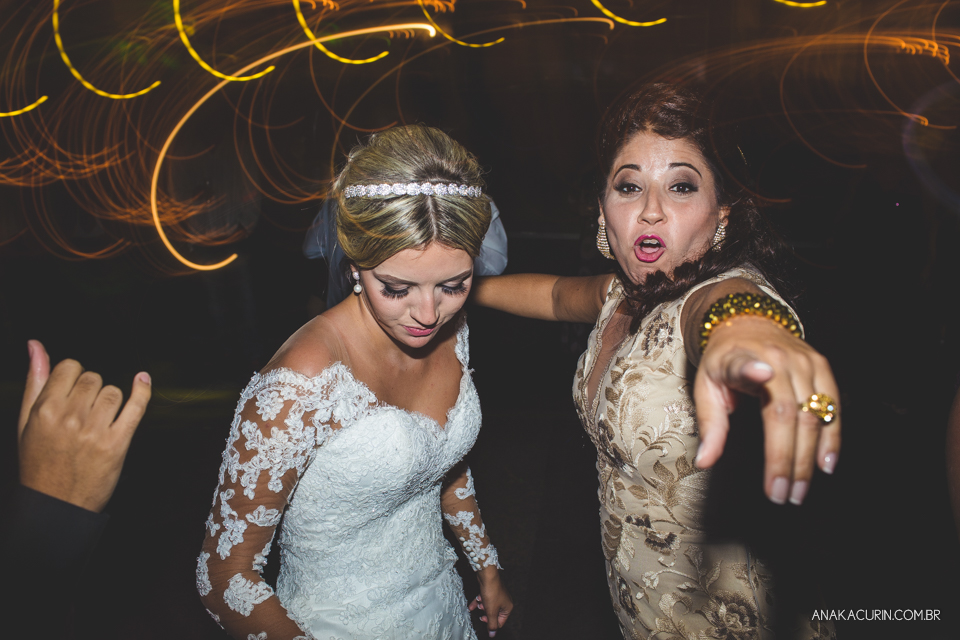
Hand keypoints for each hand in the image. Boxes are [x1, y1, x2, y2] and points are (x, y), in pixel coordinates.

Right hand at [18, 340, 151, 511]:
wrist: (55, 504)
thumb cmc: (39, 462)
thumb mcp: (26, 422)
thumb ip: (34, 381)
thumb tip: (36, 346)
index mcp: (44, 410)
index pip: (70, 367)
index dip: (74, 376)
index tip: (74, 389)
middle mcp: (70, 417)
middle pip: (93, 378)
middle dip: (91, 390)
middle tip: (84, 413)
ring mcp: (94, 430)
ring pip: (113, 391)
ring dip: (109, 401)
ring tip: (98, 421)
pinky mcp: (116, 443)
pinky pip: (136, 406)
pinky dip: (143, 391)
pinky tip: (143, 380)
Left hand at [468, 566, 511, 636]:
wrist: (487, 575)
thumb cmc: (491, 592)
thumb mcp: (491, 611)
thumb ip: (491, 624)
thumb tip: (492, 634)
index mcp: (507, 608)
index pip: (500, 622)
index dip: (490, 622)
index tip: (483, 619)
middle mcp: (504, 602)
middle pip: (493, 614)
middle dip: (485, 613)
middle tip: (481, 612)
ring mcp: (497, 596)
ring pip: (488, 606)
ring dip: (481, 607)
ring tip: (478, 603)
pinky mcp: (491, 591)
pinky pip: (484, 599)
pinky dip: (478, 602)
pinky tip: (471, 605)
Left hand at [692, 317, 840, 505]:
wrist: (749, 324)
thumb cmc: (724, 361)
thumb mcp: (706, 385)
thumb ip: (710, 423)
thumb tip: (706, 461)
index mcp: (742, 357)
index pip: (747, 365)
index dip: (754, 370)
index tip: (763, 374)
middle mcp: (778, 358)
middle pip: (788, 413)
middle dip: (786, 459)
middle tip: (780, 494)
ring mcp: (805, 362)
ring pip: (813, 415)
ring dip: (809, 458)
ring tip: (799, 490)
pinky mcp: (822, 366)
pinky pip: (833, 407)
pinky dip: (831, 438)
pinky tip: (826, 464)